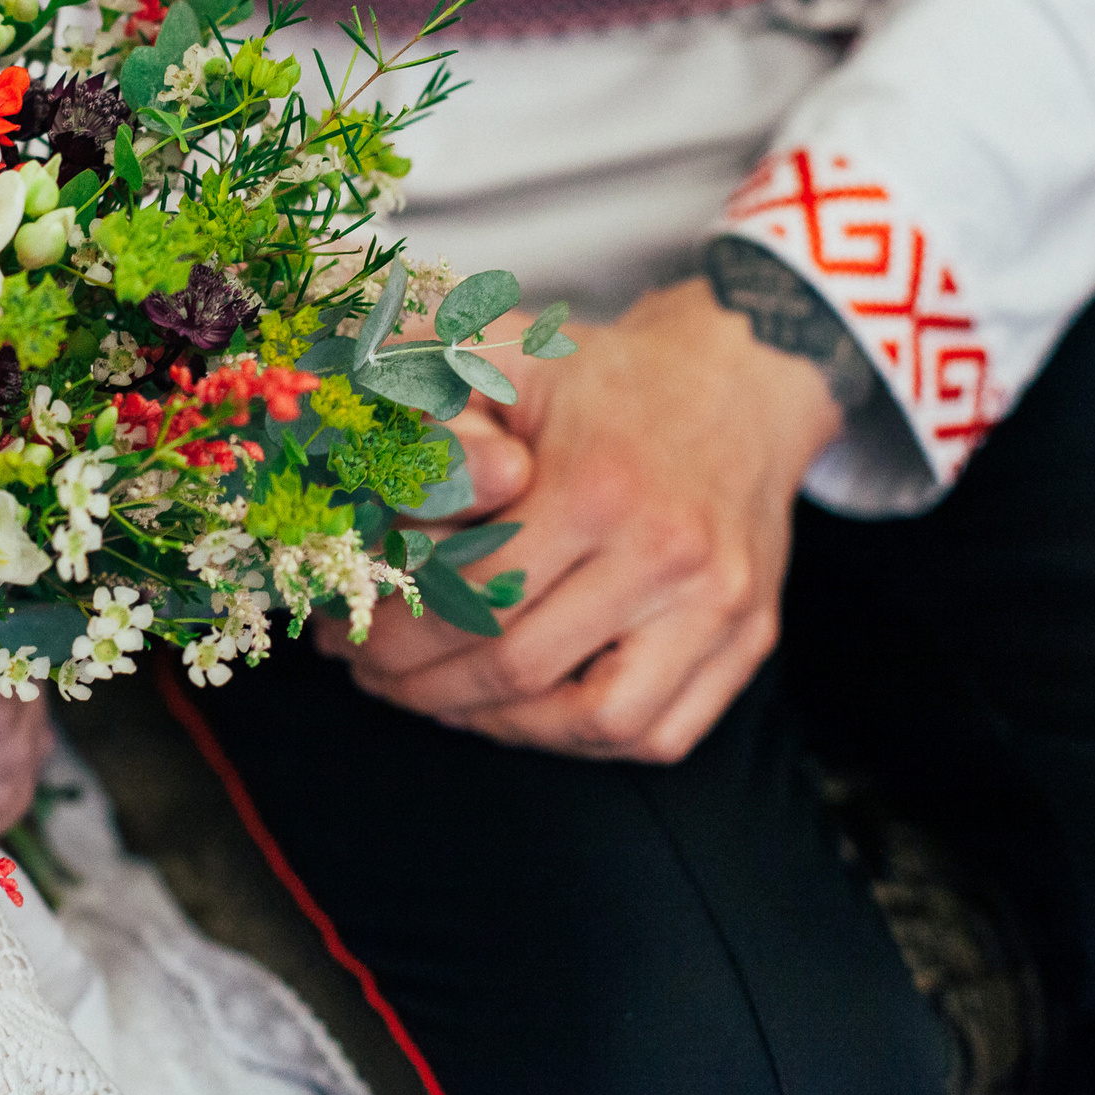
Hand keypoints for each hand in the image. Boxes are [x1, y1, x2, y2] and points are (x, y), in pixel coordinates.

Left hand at [333, 279, 842, 763]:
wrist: (737, 380)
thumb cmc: (601, 376)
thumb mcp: (508, 356)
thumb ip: (428, 404)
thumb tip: (365, 464)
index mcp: (601, 486)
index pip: (474, 591)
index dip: (396, 624)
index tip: (345, 628)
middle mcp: (671, 555)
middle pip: (521, 664)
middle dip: (423, 682)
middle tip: (368, 671)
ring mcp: (721, 607)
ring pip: (595, 721)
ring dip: (497, 724)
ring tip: (433, 697)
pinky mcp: (749, 642)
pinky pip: (657, 732)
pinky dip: (579, 738)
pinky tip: (518, 709)